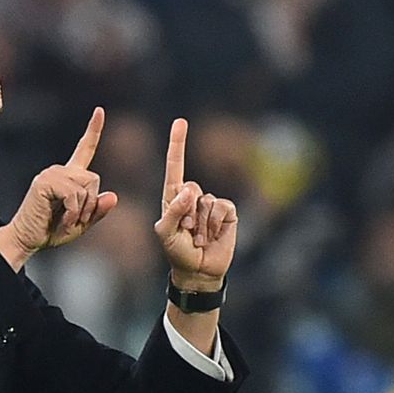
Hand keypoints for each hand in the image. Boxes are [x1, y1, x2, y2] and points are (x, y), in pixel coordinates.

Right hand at [0, 108, 117, 267]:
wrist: (27, 240)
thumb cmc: (52, 231)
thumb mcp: (82, 223)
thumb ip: (98, 211)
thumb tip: (113, 196)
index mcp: (70, 176)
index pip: (84, 149)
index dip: (94, 130)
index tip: (99, 111)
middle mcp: (60, 170)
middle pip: (94, 178)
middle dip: (91, 204)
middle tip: (76, 220)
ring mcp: (51, 174)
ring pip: (85, 187)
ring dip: (81, 211)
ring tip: (67, 221)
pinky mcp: (45, 182)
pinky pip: (74, 195)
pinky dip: (73, 213)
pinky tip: (63, 221)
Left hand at [154, 118, 237, 290]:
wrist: (199, 270)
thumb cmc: (178, 251)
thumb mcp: (166, 234)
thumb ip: (174, 212)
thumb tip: (188, 192)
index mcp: (173, 198)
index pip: (175, 167)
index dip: (177, 145)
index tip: (180, 122)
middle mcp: (192, 197)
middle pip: (190, 187)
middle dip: (188, 213)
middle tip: (188, 233)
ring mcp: (210, 204)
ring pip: (206, 202)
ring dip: (201, 225)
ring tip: (199, 239)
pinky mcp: (227, 211)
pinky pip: (221, 208)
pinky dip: (215, 225)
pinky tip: (213, 237)